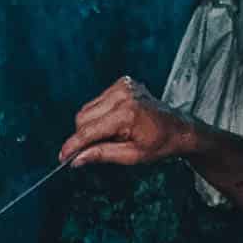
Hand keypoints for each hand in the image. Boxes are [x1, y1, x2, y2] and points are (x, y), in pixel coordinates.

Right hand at [59, 76, 192, 167]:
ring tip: (114, 135)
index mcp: (127, 114)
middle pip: (83, 117)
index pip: (89, 131)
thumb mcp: (132, 156)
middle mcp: (123, 95)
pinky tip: (117, 123)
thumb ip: (102, 154)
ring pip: (88, 109)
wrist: (180, 128)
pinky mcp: (124, 83)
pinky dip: (101, 115)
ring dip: (93, 125)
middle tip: (94, 150)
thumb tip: (77, 159)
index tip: (62, 157)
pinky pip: (99, 101)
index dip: (73, 145)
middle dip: (83, 137)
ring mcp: (124, 86)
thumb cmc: (161, 144)